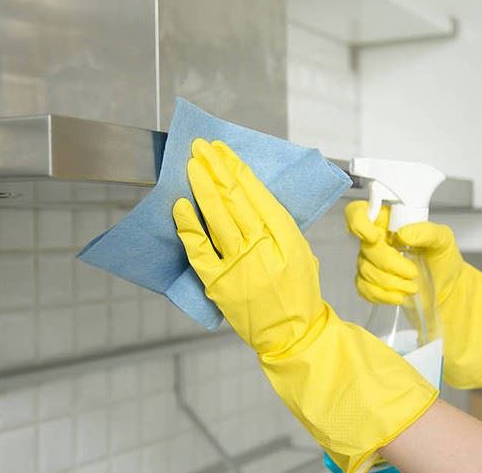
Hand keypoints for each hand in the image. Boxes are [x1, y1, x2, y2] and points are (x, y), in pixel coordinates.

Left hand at [172, 138, 323, 354]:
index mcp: (286, 237)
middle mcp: (262, 247)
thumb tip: (251, 196)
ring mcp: (238, 265)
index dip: (237, 169)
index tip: (223, 152)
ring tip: (193, 165)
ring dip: (203, 188)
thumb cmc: (298, 292)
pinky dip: (188, 227)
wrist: (293, 334)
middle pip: (235, 199)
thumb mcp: (301, 251)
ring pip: (217, 218)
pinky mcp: (218, 283)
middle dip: (217, 169)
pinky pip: (198, 250)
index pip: (257, 194)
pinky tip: (180, 205)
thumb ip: (279, 225)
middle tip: (202, 148)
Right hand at [346, 200, 481, 388]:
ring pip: (366, 271)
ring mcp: (369, 261)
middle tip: (413, 272)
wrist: (446, 286)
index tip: (374, 237)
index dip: (358, 222)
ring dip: (391, 282)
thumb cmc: (442, 258)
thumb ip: (427, 231)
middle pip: (366, 248)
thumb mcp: (443, 239)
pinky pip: (364, 289)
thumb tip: (404, 234)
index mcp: (388, 221)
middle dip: (391, 264)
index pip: (358, 212)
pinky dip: (383, 295)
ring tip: (413, 286)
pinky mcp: (369, 282)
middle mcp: (375, 239)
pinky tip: (399, 296)